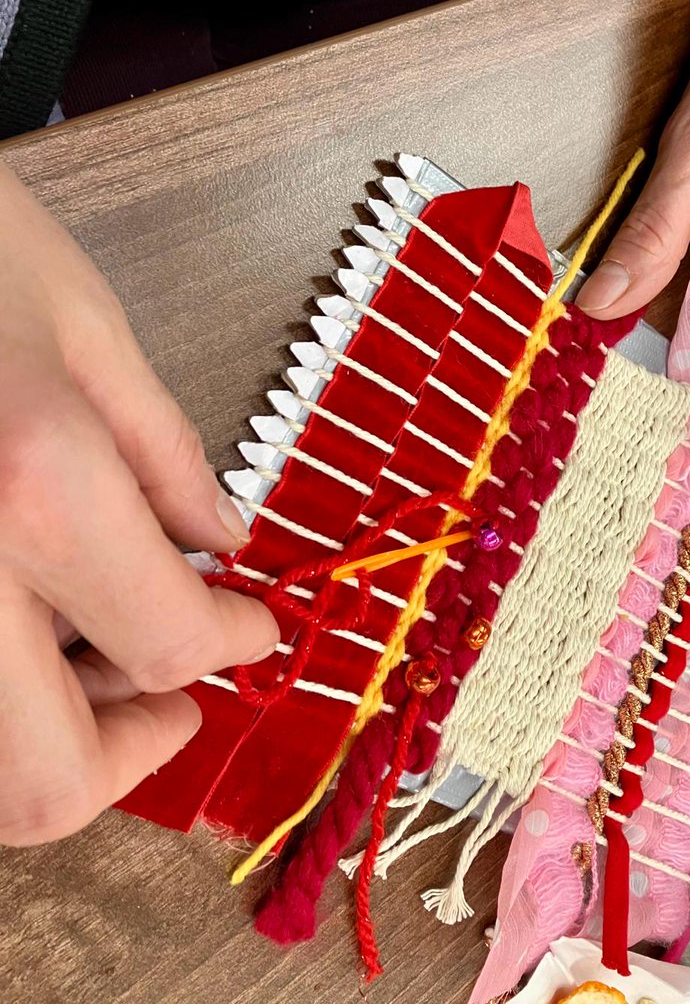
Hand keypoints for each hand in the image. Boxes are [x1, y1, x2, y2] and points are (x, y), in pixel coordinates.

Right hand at [0, 165, 277, 845]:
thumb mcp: (85, 325)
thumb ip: (165, 458)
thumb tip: (217, 548)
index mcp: (34, 486)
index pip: (166, 643)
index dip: (228, 647)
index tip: (250, 630)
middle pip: (46, 780)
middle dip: (130, 748)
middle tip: (173, 689)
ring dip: (50, 736)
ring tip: (93, 649)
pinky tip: (17, 619)